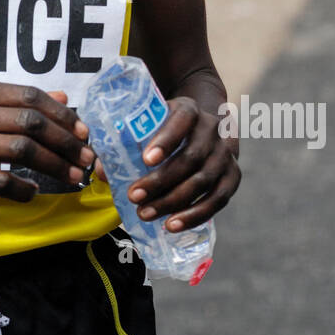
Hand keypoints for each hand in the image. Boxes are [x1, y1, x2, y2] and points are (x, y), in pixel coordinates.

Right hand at [0, 80, 93, 202]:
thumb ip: (13, 100)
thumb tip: (64, 98)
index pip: (32, 96)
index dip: (63, 114)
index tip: (82, 130)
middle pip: (34, 123)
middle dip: (68, 142)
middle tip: (87, 158)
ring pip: (24, 151)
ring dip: (56, 166)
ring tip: (73, 177)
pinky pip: (2, 181)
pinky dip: (24, 189)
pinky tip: (33, 193)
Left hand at [92, 97, 240, 231]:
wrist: (203, 126)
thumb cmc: (166, 127)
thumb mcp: (150, 123)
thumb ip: (126, 142)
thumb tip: (101, 170)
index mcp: (190, 110)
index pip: (182, 119)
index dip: (166, 139)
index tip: (145, 159)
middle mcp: (213, 129)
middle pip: (191, 157)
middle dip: (161, 180)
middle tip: (134, 196)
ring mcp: (226, 153)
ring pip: (204, 181)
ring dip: (174, 202)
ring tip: (146, 214)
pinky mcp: (233, 176)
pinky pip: (218, 199)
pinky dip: (195, 214)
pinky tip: (172, 225)